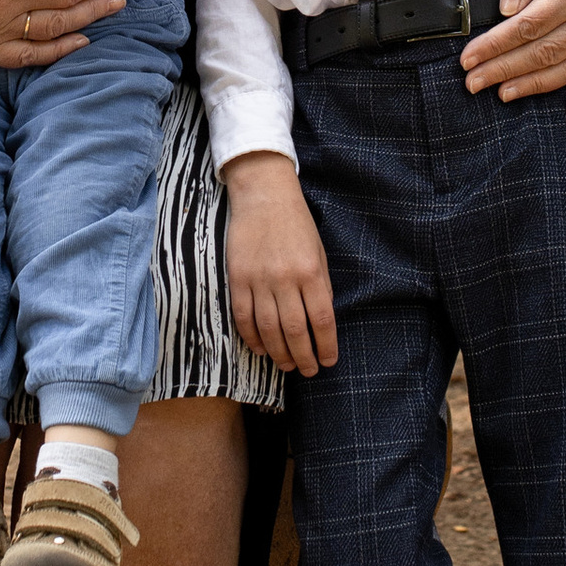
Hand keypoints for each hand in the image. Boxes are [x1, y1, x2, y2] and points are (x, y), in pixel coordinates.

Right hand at [223, 153, 337, 375]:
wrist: (263, 194)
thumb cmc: (296, 224)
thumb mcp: (319, 251)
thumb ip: (321, 286)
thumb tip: (322, 322)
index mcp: (311, 271)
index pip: (322, 320)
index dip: (326, 346)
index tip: (328, 361)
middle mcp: (286, 278)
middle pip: (295, 330)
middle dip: (303, 357)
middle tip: (307, 371)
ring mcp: (259, 279)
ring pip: (268, 329)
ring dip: (278, 353)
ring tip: (286, 364)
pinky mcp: (237, 278)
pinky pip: (243, 316)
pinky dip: (252, 337)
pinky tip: (260, 349)